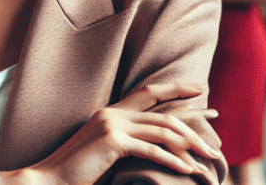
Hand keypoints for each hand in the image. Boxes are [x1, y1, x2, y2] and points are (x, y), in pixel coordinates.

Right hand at [25, 84, 222, 184]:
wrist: (50, 178)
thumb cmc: (77, 170)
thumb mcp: (105, 151)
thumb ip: (126, 141)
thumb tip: (155, 145)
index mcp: (109, 112)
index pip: (147, 92)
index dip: (175, 89)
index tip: (199, 89)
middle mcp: (111, 112)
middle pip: (161, 109)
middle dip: (192, 117)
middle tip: (215, 127)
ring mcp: (111, 125)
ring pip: (162, 129)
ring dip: (189, 145)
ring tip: (208, 159)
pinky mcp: (112, 141)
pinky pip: (152, 149)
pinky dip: (173, 161)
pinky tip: (188, 171)